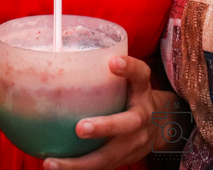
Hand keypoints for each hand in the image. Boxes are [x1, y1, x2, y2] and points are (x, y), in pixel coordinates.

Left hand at [42, 55, 170, 169]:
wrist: (161, 127)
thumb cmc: (130, 95)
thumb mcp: (128, 81)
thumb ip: (104, 72)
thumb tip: (57, 53)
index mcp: (141, 90)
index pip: (140, 74)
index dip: (129, 68)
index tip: (113, 62)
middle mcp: (142, 116)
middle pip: (128, 123)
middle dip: (104, 127)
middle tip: (79, 128)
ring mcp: (135, 142)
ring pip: (109, 156)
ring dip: (79, 163)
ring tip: (51, 163)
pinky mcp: (125, 160)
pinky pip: (100, 168)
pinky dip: (77, 169)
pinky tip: (54, 167)